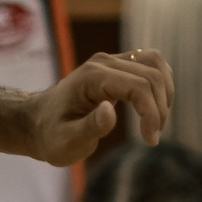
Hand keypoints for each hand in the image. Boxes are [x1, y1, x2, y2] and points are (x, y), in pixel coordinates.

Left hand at [24, 50, 174, 166]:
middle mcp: (104, 62)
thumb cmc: (50, 135)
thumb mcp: (65, 141)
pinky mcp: (117, 65)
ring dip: (164, 94)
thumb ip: (88, 127)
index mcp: (92, 78)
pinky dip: (159, 85)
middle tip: (152, 137)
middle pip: (152, 75)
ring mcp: (111, 60)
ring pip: (156, 64)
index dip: (152, 113)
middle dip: (160, 108)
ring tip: (155, 123)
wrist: (37, 122)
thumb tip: (110, 110)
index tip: (150, 140)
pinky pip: (150, 65)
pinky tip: (154, 108)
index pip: (138, 86)